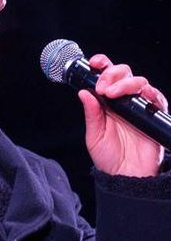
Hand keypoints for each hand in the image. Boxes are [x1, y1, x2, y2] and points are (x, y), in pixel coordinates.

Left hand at [78, 54, 167, 176]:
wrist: (126, 177)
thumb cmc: (109, 158)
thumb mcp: (94, 136)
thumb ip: (92, 114)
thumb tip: (84, 92)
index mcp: (107, 102)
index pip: (106, 76)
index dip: (102, 65)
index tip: (94, 63)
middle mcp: (124, 101)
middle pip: (124, 73)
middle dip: (112, 73)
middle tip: (103, 87)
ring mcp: (139, 107)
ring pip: (139, 81)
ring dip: (125, 83)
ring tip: (112, 94)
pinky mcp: (153, 115)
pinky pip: (156, 98)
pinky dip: (150, 93)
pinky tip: (139, 96)